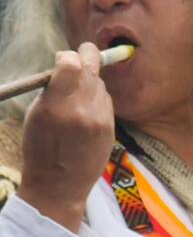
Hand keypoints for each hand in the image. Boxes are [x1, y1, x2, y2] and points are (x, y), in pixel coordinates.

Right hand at [16, 45, 114, 231]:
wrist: (60, 184)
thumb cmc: (41, 148)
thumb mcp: (36, 115)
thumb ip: (53, 89)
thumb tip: (67, 67)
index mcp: (56, 106)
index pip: (70, 63)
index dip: (67, 56)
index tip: (63, 59)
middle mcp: (82, 110)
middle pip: (91, 68)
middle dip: (86, 57)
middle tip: (84, 51)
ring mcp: (100, 119)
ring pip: (100, 84)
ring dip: (90, 82)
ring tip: (77, 96)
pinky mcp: (112, 127)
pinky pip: (106, 101)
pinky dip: (97, 100)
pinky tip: (86, 112)